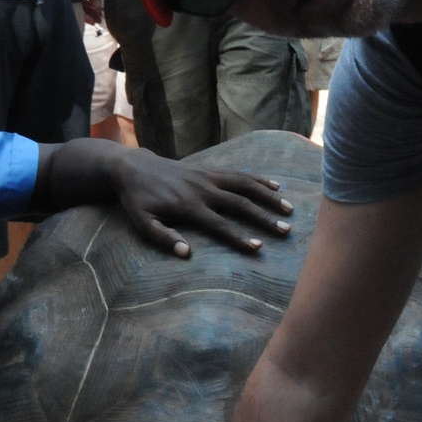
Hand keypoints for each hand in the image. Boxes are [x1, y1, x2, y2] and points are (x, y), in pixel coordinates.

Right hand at [74, 0, 103, 24]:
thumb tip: (98, 6)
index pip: (76, 8)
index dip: (86, 16)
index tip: (96, 21)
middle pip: (75, 7)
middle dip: (87, 13)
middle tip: (98, 20)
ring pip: (75, 1)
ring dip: (85, 7)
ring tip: (96, 12)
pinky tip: (90, 2)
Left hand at [110, 155, 294, 257]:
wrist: (133, 168)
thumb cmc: (138, 201)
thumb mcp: (143, 223)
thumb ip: (164, 238)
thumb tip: (186, 253)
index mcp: (188, 207)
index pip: (219, 225)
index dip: (239, 237)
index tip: (258, 247)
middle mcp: (203, 190)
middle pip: (240, 205)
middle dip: (264, 218)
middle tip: (285, 230)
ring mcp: (208, 177)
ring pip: (245, 185)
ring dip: (268, 197)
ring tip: (288, 209)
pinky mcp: (210, 170)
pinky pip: (238, 174)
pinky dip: (259, 179)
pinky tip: (276, 186)